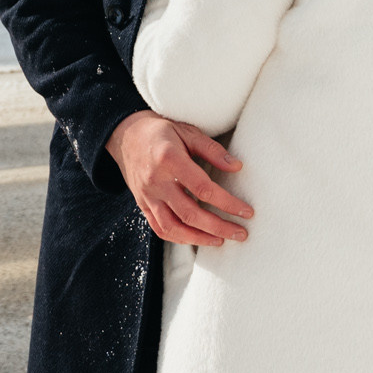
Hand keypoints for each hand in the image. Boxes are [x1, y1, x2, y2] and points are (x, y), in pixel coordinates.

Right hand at [105, 110, 251, 245]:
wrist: (126, 135)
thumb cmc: (161, 132)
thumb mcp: (188, 132)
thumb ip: (212, 150)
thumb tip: (237, 167)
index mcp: (169, 159)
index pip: (203, 188)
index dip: (228, 203)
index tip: (247, 212)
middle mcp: (156, 181)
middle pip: (190, 213)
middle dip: (219, 227)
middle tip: (241, 234)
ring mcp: (147, 195)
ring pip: (173, 227)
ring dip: (200, 238)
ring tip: (221, 241)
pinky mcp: (143, 204)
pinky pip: (160, 228)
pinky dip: (179, 238)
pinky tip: (197, 238)